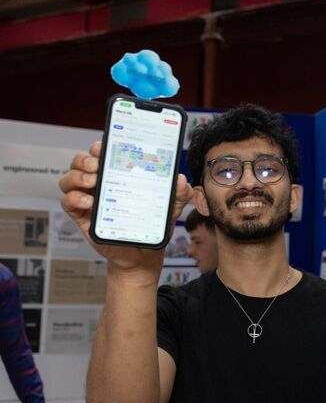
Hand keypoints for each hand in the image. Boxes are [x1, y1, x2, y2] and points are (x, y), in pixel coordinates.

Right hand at [58, 141, 193, 273]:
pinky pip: (67, 202)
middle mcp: (100, 184)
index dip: (99, 147)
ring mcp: (88, 199)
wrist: (143, 256)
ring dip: (77, 176)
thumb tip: (181, 181)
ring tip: (93, 182)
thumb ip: (179, 194)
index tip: (103, 146)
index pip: (103, 154)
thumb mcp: (170, 208)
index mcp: (118, 176)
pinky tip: (89, 202)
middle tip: (97, 166)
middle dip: (84, 159)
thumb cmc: (151, 226)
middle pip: (80, 162)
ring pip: (69, 179)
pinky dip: (74, 198)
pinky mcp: (82, 216)